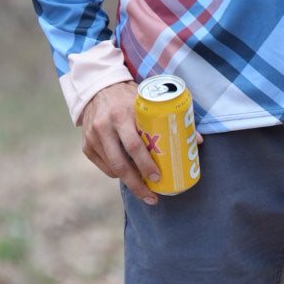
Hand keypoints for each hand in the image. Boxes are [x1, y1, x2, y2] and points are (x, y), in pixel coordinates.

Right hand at [80, 81, 161, 204]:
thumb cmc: (129, 96)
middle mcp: (105, 127)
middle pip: (121, 164)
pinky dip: (117, 173)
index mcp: (122, 114)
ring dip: (129, 181)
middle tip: (152, 196)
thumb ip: (170, 118)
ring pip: (112, 168)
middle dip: (137, 184)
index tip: (158, 178)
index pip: (135, 145)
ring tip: (143, 188)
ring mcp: (93, 137)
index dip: (147, 165)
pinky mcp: (86, 145)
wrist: (98, 87)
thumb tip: (197, 140)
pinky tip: (128, 174)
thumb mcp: (147, 101)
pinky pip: (104, 166)